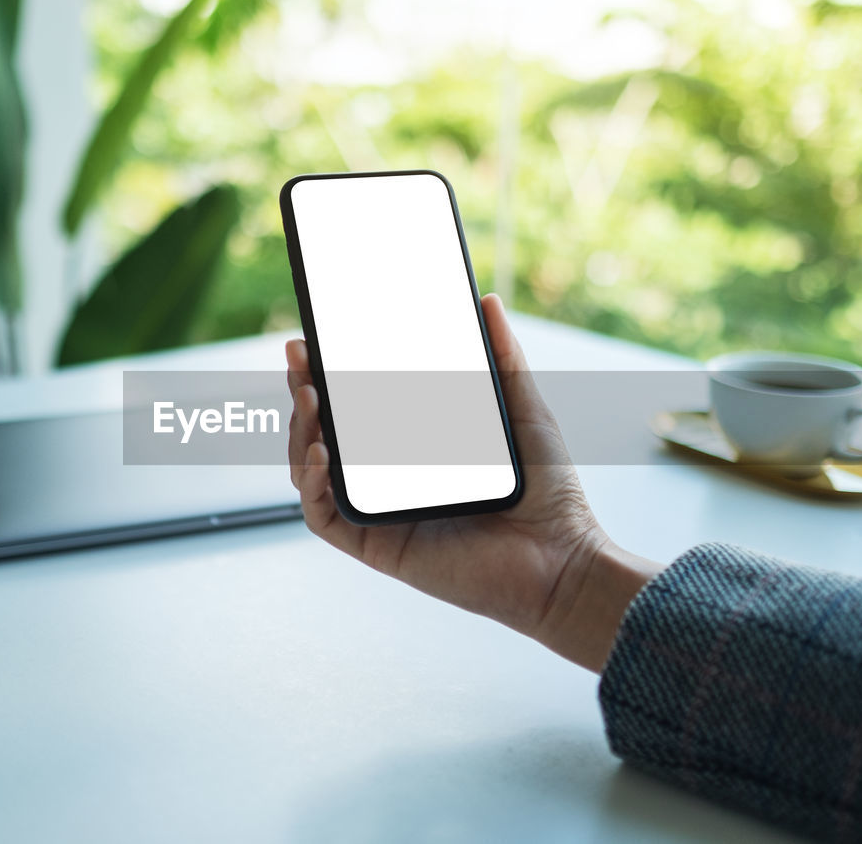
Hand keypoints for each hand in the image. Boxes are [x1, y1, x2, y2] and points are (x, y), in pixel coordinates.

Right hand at [286, 294, 658, 670]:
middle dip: (303, 391)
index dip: (328, 373)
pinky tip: (319, 452)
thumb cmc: (549, 496)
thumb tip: (488, 301)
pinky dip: (310, 483)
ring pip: (310, 471)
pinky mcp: (376, 547)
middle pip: (323, 433)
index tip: (316, 339)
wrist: (563, 561)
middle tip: (300, 355)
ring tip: (310, 396)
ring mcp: (379, 512)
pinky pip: (323, 516)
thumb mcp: (524, 412)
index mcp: (414, 449)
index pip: (357, 407)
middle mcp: (389, 480)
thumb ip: (505, 359)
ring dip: (299, 431)